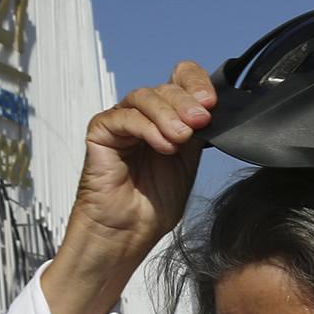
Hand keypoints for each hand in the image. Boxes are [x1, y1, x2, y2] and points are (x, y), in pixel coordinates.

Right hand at [45, 61, 216, 313]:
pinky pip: (125, 117)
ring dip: (169, 114)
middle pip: (165, 87)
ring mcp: (121, 121)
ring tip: (182, 138)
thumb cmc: (153, 206)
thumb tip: (213, 109)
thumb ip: (197, 134)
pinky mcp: (101, 131)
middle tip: (201, 121)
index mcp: (167, 117)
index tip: (212, 103)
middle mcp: (143, 115)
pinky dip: (147, 127)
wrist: (127, 234)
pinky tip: (163, 146)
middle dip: (187, 102)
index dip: (196, 83)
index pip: (181, 79)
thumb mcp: (187, 164)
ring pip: (145, 97)